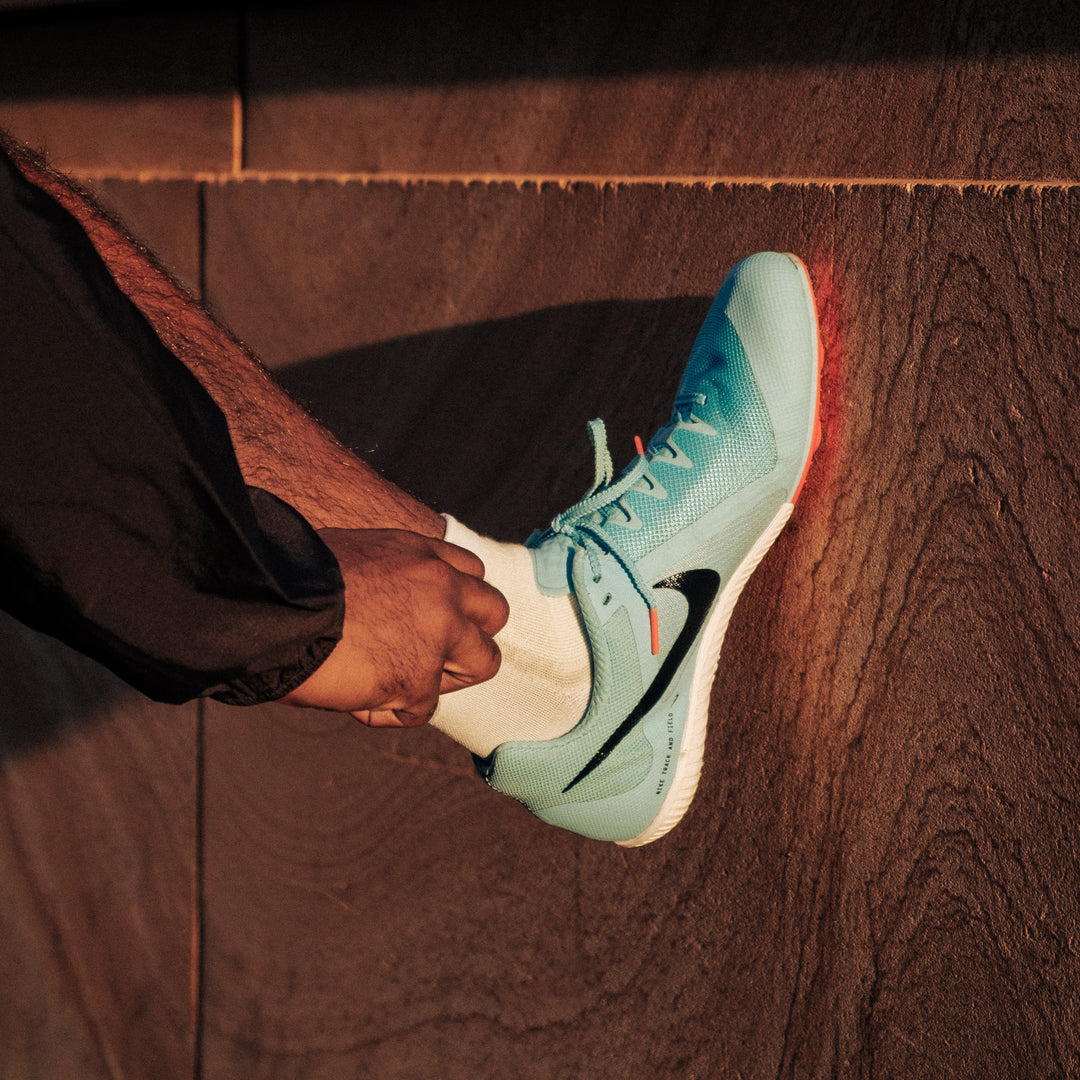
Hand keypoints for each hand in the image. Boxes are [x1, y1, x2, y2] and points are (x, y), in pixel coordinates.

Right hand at [281, 528, 508, 726]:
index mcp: (418, 552)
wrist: (268, 609)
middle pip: (495, 611)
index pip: (470, 570)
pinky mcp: (420, 678)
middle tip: (431, 655)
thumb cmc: (289, 584)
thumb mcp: (350, 556)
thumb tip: (384, 604)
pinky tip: (355, 699)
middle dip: (469, 637)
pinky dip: (389, 711)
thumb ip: (387, 576)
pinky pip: (422, 709)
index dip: (455, 601)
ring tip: (399, 683)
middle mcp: (440, 587)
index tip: (430, 618)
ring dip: (445, 678)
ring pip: (483, 662)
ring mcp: (438, 633)